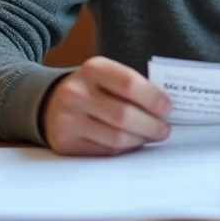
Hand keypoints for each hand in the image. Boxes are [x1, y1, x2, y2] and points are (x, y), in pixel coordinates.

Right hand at [41, 57, 172, 155]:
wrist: (51, 102)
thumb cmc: (92, 88)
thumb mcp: (107, 75)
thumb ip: (132, 86)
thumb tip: (165, 107)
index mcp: (92, 69)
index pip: (129, 84)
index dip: (153, 98)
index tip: (168, 108)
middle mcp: (76, 93)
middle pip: (124, 115)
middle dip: (151, 125)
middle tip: (164, 128)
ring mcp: (68, 119)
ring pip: (116, 137)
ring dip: (140, 139)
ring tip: (151, 136)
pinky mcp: (65, 142)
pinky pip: (104, 151)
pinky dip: (124, 148)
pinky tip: (132, 142)